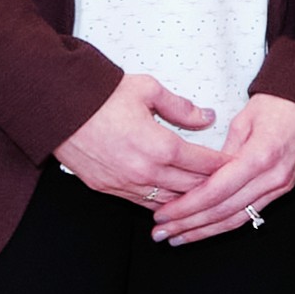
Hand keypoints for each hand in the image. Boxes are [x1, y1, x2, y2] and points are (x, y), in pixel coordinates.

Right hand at [56, 64, 219, 212]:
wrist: (56, 107)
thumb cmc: (100, 94)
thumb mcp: (147, 89)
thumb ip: (181, 107)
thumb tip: (207, 116)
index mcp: (160, 146)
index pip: (203, 164)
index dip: (224, 165)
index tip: (238, 165)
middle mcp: (144, 171)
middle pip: (190, 188)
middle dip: (212, 186)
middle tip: (228, 183)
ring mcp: (124, 184)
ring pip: (168, 201)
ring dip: (187, 200)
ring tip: (204, 196)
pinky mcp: (106, 188)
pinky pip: (143, 204)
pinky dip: (161, 204)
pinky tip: (173, 202)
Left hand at [149, 93, 294, 244]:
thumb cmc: (279, 104)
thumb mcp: (243, 120)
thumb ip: (221, 152)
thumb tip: (200, 175)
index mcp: (260, 156)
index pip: (216, 191)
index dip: (186, 206)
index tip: (163, 214)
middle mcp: (272, 177)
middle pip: (223, 210)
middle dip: (188, 225)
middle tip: (160, 233)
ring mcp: (279, 187)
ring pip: (236, 219)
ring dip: (203, 232)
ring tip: (176, 238)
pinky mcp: (281, 190)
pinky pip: (248, 214)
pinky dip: (223, 225)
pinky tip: (203, 231)